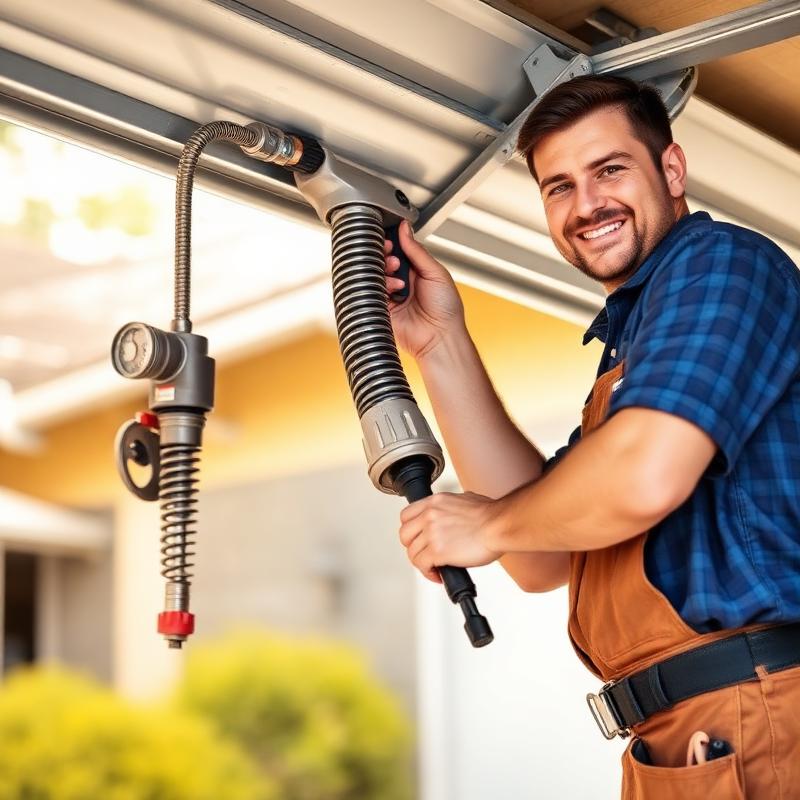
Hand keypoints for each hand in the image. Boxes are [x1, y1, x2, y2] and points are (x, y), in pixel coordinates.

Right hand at [384, 221, 464, 359]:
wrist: (440, 336)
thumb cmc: (446, 309)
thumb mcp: (436, 272)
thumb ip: (417, 251)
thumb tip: (405, 229)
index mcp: (416, 270)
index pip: (398, 249)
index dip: (392, 242)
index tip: (390, 239)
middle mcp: (402, 280)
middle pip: (383, 260)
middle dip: (385, 255)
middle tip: (392, 258)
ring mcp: (392, 294)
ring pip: (376, 274)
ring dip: (385, 271)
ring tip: (399, 280)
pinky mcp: (383, 308)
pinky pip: (373, 291)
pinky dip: (381, 286)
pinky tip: (393, 290)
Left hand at [398, 492, 502, 582]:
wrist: (500, 525)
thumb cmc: (491, 515)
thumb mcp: (465, 499)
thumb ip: (451, 507)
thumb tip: (452, 514)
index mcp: (435, 502)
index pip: (406, 515)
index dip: (411, 530)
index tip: (418, 537)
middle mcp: (429, 515)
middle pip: (404, 535)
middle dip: (413, 547)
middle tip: (425, 553)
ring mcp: (431, 532)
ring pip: (412, 553)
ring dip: (422, 563)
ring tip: (435, 567)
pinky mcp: (437, 551)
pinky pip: (422, 565)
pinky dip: (428, 573)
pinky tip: (439, 574)